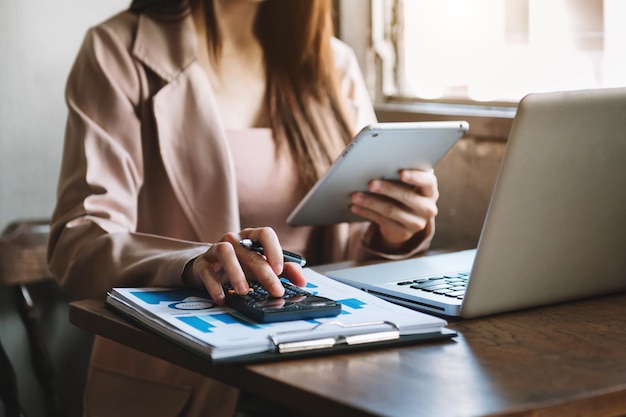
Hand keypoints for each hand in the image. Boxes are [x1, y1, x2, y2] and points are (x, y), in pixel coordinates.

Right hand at [185, 227, 306, 303]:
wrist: (208, 269)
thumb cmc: (240, 266)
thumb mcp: (262, 267)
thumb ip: (284, 271)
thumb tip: (302, 280)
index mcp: (251, 238)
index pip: (265, 234)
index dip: (274, 249)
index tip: (279, 269)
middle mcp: (234, 240)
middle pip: (251, 253)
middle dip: (264, 273)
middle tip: (275, 291)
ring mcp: (216, 249)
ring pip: (225, 253)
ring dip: (236, 273)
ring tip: (244, 292)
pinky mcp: (202, 263)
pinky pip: (207, 271)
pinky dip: (215, 286)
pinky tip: (222, 298)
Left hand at [349, 169, 438, 250]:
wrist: (407, 221)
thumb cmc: (405, 192)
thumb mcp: (409, 185)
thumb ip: (402, 175)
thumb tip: (378, 165)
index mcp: (430, 191)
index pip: (428, 182)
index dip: (416, 177)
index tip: (401, 173)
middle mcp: (427, 208)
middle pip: (407, 197)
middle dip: (387, 189)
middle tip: (370, 183)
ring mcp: (416, 223)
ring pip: (391, 211)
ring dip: (371, 202)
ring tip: (355, 196)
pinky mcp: (403, 233)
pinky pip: (382, 221)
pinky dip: (366, 212)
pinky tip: (355, 206)